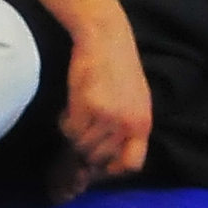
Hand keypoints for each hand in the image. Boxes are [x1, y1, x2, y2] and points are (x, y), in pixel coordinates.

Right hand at [60, 28, 153, 186]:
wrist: (107, 39)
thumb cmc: (120, 68)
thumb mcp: (136, 100)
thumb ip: (129, 126)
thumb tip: (111, 154)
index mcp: (142, 123)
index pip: (132, 164)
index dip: (113, 168)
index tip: (100, 162)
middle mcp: (127, 124)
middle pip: (100, 157)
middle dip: (87, 151)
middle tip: (81, 135)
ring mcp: (107, 116)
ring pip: (82, 145)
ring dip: (74, 136)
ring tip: (76, 118)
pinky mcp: (86, 106)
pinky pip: (69, 129)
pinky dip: (65, 123)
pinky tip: (69, 110)